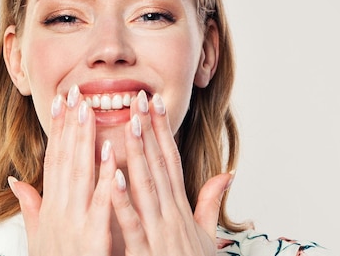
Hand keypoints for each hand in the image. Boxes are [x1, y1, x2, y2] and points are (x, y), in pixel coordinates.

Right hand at [8, 85, 116, 255]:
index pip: (53, 160)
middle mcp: (58, 210)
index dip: (57, 130)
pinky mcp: (92, 238)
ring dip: (84, 141)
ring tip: (89, 110)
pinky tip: (112, 154)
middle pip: (64, 160)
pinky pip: (99, 204)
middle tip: (75, 92)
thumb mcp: (38, 237)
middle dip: (69, 125)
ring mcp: (74, 223)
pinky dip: (105, 178)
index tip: (61, 102)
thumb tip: (15, 180)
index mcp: (50, 208)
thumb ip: (30, 206)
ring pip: (79, 174)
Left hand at [111, 91, 232, 255]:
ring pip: (147, 187)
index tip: (156, 104)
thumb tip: (226, 174)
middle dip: (150, 131)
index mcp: (181, 208)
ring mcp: (160, 233)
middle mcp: (172, 215)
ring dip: (138, 155)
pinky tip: (113, 177)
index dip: (164, 131)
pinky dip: (123, 200)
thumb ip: (211, 203)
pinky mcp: (146, 252)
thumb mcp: (207, 235)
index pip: (172, 161)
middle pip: (160, 166)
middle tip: (140, 99)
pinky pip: (133, 224)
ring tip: (130, 124)